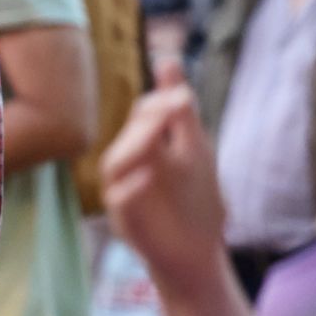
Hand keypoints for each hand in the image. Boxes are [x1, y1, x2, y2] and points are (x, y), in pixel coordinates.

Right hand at [100, 63, 227, 302]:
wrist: (200, 255)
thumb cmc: (197, 204)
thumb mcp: (196, 151)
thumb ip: (182, 112)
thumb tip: (168, 59)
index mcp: (147, 148)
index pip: (142, 115)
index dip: (159, 103)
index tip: (183, 96)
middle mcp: (131, 168)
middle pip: (128, 136)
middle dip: (147, 120)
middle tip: (173, 106)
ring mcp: (125, 195)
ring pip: (115, 164)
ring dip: (135, 146)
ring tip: (158, 134)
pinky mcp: (127, 223)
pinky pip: (119, 200)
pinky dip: (131, 187)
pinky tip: (150, 176)